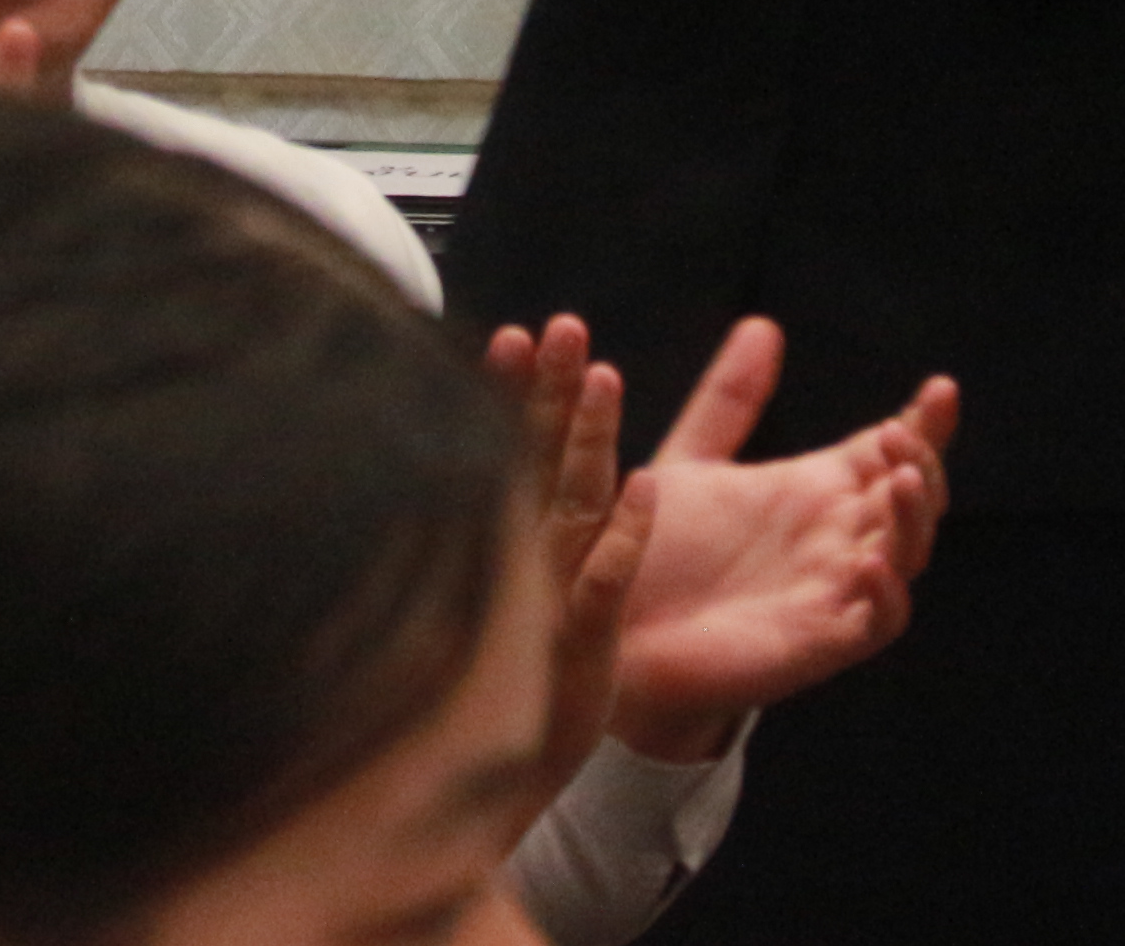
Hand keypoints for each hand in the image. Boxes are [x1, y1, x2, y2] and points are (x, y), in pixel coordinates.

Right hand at [484, 315, 653, 806]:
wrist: (480, 799)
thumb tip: (517, 471)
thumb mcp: (507, 605)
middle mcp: (515, 566)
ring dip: (586, 439)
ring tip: (604, 373)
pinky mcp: (576, 649)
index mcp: (503, 547)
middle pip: (533, 461)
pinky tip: (645, 489)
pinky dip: (623, 537)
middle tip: (558, 325)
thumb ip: (515, 531)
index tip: (518, 334)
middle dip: (545, 390)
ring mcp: (541, 605)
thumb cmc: (499, 691)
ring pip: (569, 507)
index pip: (507, 452)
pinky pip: (603, 584)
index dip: (515, 393)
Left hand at [602, 319, 956, 759]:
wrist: (614, 633)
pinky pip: (876, 620)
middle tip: (903, 436)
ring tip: (904, 479)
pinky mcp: (819, 641)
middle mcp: (834, 538)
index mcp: (814, 492)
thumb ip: (729, 399)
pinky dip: (885, 592)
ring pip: (907, 554)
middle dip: (923, 464)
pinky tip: (869, 560)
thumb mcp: (692, 461)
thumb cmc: (654, 550)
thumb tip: (763, 324)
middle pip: (912, 498)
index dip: (923, 424)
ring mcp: (834, 590)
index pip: (886, 453)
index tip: (940, 388)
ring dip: (915, 519)